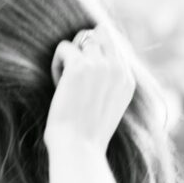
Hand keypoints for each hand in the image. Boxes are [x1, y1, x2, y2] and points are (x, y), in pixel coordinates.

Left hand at [44, 25, 135, 152]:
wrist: (78, 148)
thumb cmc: (86, 135)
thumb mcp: (109, 107)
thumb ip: (109, 83)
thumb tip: (95, 62)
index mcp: (127, 80)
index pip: (114, 44)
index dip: (94, 52)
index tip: (82, 74)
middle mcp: (118, 69)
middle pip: (100, 34)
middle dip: (83, 47)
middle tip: (72, 74)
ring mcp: (100, 66)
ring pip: (82, 38)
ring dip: (69, 56)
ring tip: (64, 80)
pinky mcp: (80, 68)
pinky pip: (64, 47)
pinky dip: (56, 63)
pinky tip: (57, 84)